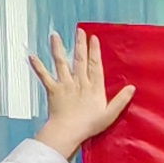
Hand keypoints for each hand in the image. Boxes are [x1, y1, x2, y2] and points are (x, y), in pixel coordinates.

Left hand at [27, 29, 135, 157]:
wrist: (68, 131)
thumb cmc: (89, 125)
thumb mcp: (110, 114)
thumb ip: (121, 100)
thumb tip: (132, 88)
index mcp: (94, 87)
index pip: (95, 65)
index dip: (94, 51)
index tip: (93, 38)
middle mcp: (79, 82)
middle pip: (79, 59)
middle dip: (79, 44)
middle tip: (79, 31)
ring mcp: (65, 85)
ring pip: (61, 63)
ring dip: (57, 49)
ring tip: (55, 36)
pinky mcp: (53, 90)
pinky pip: (44, 76)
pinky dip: (38, 66)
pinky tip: (32, 57)